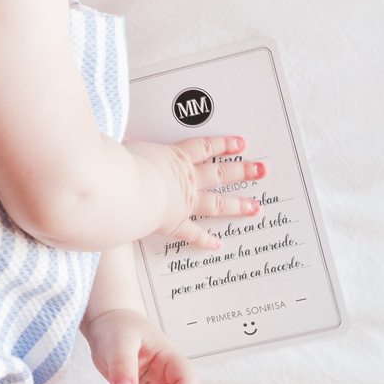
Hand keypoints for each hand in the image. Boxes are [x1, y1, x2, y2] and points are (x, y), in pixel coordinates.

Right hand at [125, 135, 266, 250]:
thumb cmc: (122, 165)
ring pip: (217, 203)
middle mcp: (185, 179)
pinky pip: (193, 233)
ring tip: (256, 207)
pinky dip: (205, 240)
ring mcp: (183, 202)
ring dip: (238, 205)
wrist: (124, 189)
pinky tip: (218, 244)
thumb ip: (131, 145)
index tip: (241, 144)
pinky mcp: (173, 223)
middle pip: (220, 174)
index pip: (205, 147)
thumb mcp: (127, 146)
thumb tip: (123, 139)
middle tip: (262, 171)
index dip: (224, 145)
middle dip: (243, 172)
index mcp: (175, 157)